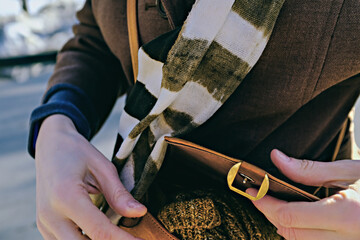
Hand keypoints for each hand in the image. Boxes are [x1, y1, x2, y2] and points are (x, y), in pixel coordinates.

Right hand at [35, 114, 145, 239]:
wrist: (50, 146)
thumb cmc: (78, 152)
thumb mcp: (103, 168)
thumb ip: (119, 194)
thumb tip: (140, 213)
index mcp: (66, 196)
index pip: (100, 231)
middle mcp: (50, 214)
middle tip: (132, 239)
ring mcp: (44, 223)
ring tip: (119, 235)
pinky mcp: (44, 226)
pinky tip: (101, 234)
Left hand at [247, 149, 359, 239]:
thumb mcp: (350, 171)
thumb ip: (310, 170)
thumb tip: (276, 159)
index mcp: (348, 215)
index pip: (290, 216)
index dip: (265, 204)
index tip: (253, 191)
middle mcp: (349, 239)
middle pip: (291, 235)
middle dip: (271, 215)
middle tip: (261, 196)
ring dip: (284, 227)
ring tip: (277, 205)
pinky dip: (302, 236)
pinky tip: (300, 220)